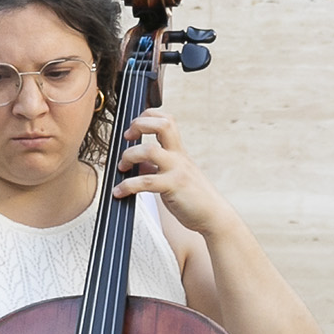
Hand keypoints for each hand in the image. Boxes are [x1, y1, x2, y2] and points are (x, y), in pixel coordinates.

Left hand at [113, 105, 230, 238]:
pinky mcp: (174, 186)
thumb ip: (156, 168)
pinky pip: (145, 181)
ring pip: (150, 150)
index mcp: (178, 151)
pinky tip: (119, 191)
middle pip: (163, 124)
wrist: (214, 216)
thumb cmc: (194, 197)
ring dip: (129, 155)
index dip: (147, 116)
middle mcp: (178, 156)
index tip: (133, 128)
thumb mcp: (174, 176)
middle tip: (127, 137)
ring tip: (122, 167)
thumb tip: (137, 165)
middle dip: (139, 124)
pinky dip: (127, 185)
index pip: (166, 120)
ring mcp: (177, 170)